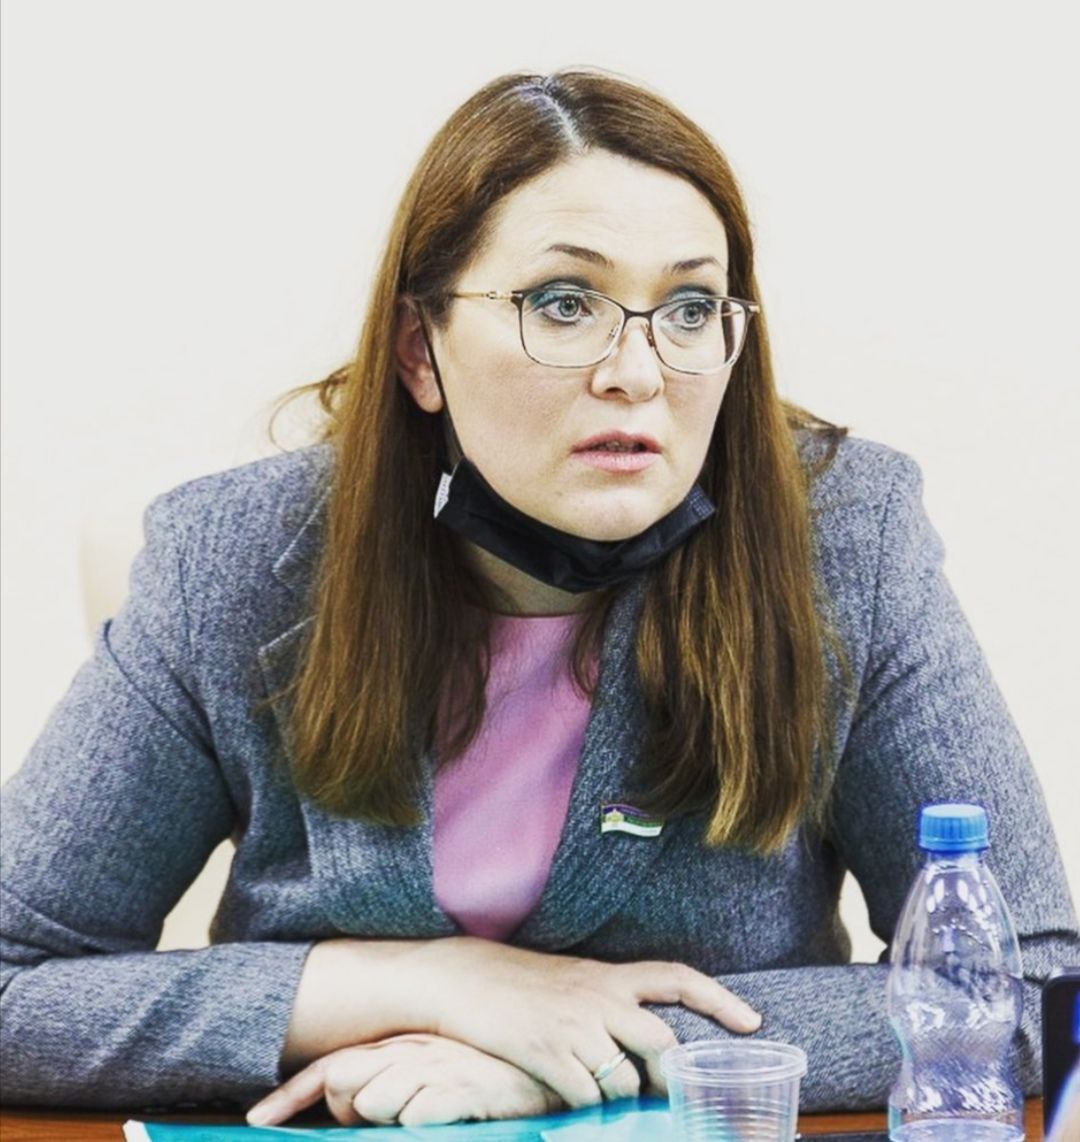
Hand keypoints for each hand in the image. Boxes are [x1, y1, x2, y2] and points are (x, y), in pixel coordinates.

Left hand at [247, 1033, 562, 1126]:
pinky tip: (443, 1114)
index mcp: (400, 1045)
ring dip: (388, 1115)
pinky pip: (414, 1114)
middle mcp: (409, 1052)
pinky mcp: (455, 1090)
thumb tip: (357, 1104)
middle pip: (342, 1081)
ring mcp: (431, 1069)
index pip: (330, 1068)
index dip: (289, 1095)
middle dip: (349, 1109)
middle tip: (393, 1111)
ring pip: (373, 1103)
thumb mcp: (435, 1068)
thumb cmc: (489, 1073)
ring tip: (427, 1109)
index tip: (258, 1118)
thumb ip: (394, 1079)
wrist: (547, 1061)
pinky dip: (421, 1119)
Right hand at [403, 936, 760, 1108]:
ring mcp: (574, 1027)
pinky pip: (584, 1096)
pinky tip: (569, 1100)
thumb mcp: (570, 983)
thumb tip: (639, 1043)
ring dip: (619, 1100)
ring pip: (625, 1081)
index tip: (753, 1024)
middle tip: (672, 1099)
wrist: (460, 978)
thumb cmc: (516, 983)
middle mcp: (600, 998)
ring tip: (600, 1098)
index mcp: (609, 976)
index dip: (719, 1000)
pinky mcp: (546, 1053)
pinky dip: (583, 1107)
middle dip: (671, 1078)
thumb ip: (606, 1005)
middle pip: (662, 1043)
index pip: (677, 978)